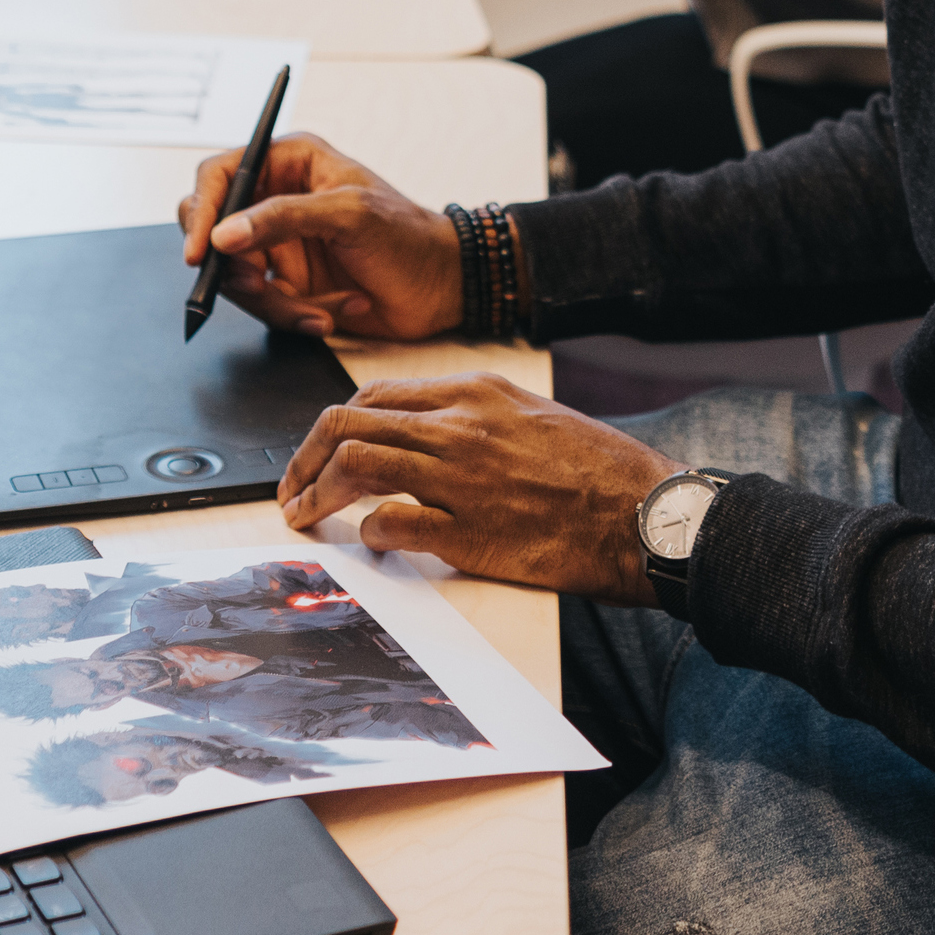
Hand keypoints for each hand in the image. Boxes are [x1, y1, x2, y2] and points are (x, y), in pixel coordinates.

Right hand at [180, 132, 464, 340]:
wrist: (442, 289)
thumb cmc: (408, 236)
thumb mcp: (349, 214)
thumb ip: (283, 218)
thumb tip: (224, 234)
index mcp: (289, 162)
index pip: (220, 175)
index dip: (201, 210)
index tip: (201, 251)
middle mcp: (276, 200)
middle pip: (215, 231)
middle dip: (232, 267)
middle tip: (256, 285)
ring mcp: (279, 245)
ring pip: (236, 278)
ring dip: (276, 302)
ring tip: (320, 308)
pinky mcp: (288, 285)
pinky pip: (264, 306)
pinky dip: (294, 316)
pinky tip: (332, 313)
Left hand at [277, 374, 679, 602]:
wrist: (643, 514)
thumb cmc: (598, 469)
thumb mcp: (533, 414)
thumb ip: (475, 415)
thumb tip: (420, 430)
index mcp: (476, 392)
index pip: (374, 393)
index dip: (334, 423)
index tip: (319, 450)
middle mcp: (460, 427)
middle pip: (347, 421)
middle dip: (304, 456)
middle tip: (291, 488)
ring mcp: (461, 479)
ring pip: (355, 462)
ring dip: (315, 493)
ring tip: (305, 516)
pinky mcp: (468, 534)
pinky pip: (390, 522)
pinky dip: (366, 532)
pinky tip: (370, 542)